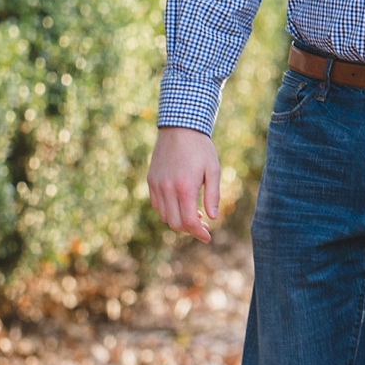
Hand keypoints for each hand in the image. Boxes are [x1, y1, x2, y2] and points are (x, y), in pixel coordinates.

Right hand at [147, 126, 222, 241]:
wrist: (180, 127)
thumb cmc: (201, 148)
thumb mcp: (213, 170)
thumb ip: (213, 195)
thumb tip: (213, 217)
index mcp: (185, 188)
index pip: (189, 222)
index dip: (198, 233)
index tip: (207, 237)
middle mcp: (167, 189)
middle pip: (175, 223)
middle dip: (190, 230)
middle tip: (203, 226)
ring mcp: (157, 185)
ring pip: (164, 216)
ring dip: (178, 221)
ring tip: (194, 214)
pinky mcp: (151, 180)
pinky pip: (157, 204)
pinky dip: (168, 210)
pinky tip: (180, 204)